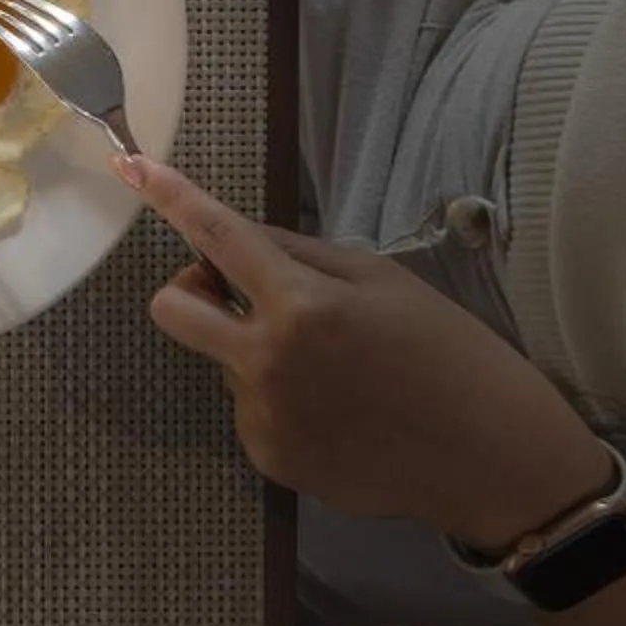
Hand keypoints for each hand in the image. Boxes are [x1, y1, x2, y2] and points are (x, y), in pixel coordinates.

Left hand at [116, 155, 614, 551]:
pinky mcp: (269, 458)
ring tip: (342, 372)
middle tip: (245, 293)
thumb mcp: (386, 282)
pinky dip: (282, 401)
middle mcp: (265, 362)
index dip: (170, 196)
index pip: (218, 237)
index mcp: (302, 305)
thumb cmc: (453, 356)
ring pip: (225, 361)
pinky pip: (252, 410)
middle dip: (193, 291)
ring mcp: (262, 416)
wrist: (494, 459)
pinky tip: (342, 413)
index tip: (131, 166)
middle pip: (172, 311)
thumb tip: (238, 241)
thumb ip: (301, 257)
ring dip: (259, 352)